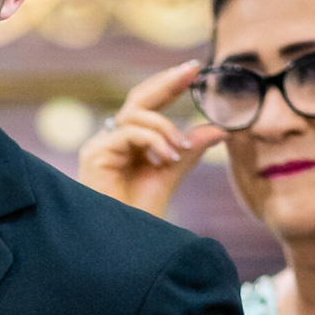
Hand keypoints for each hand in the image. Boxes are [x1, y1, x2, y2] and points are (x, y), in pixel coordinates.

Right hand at [77, 61, 224, 217]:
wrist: (125, 244)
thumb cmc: (141, 216)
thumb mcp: (171, 174)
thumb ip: (189, 150)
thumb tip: (220, 129)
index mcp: (129, 143)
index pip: (148, 105)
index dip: (169, 85)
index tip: (195, 69)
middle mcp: (111, 141)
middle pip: (137, 99)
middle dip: (166, 83)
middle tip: (191, 70)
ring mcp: (100, 147)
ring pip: (134, 115)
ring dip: (164, 128)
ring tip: (179, 150)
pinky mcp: (94, 156)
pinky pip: (128, 133)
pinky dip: (152, 141)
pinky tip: (166, 158)